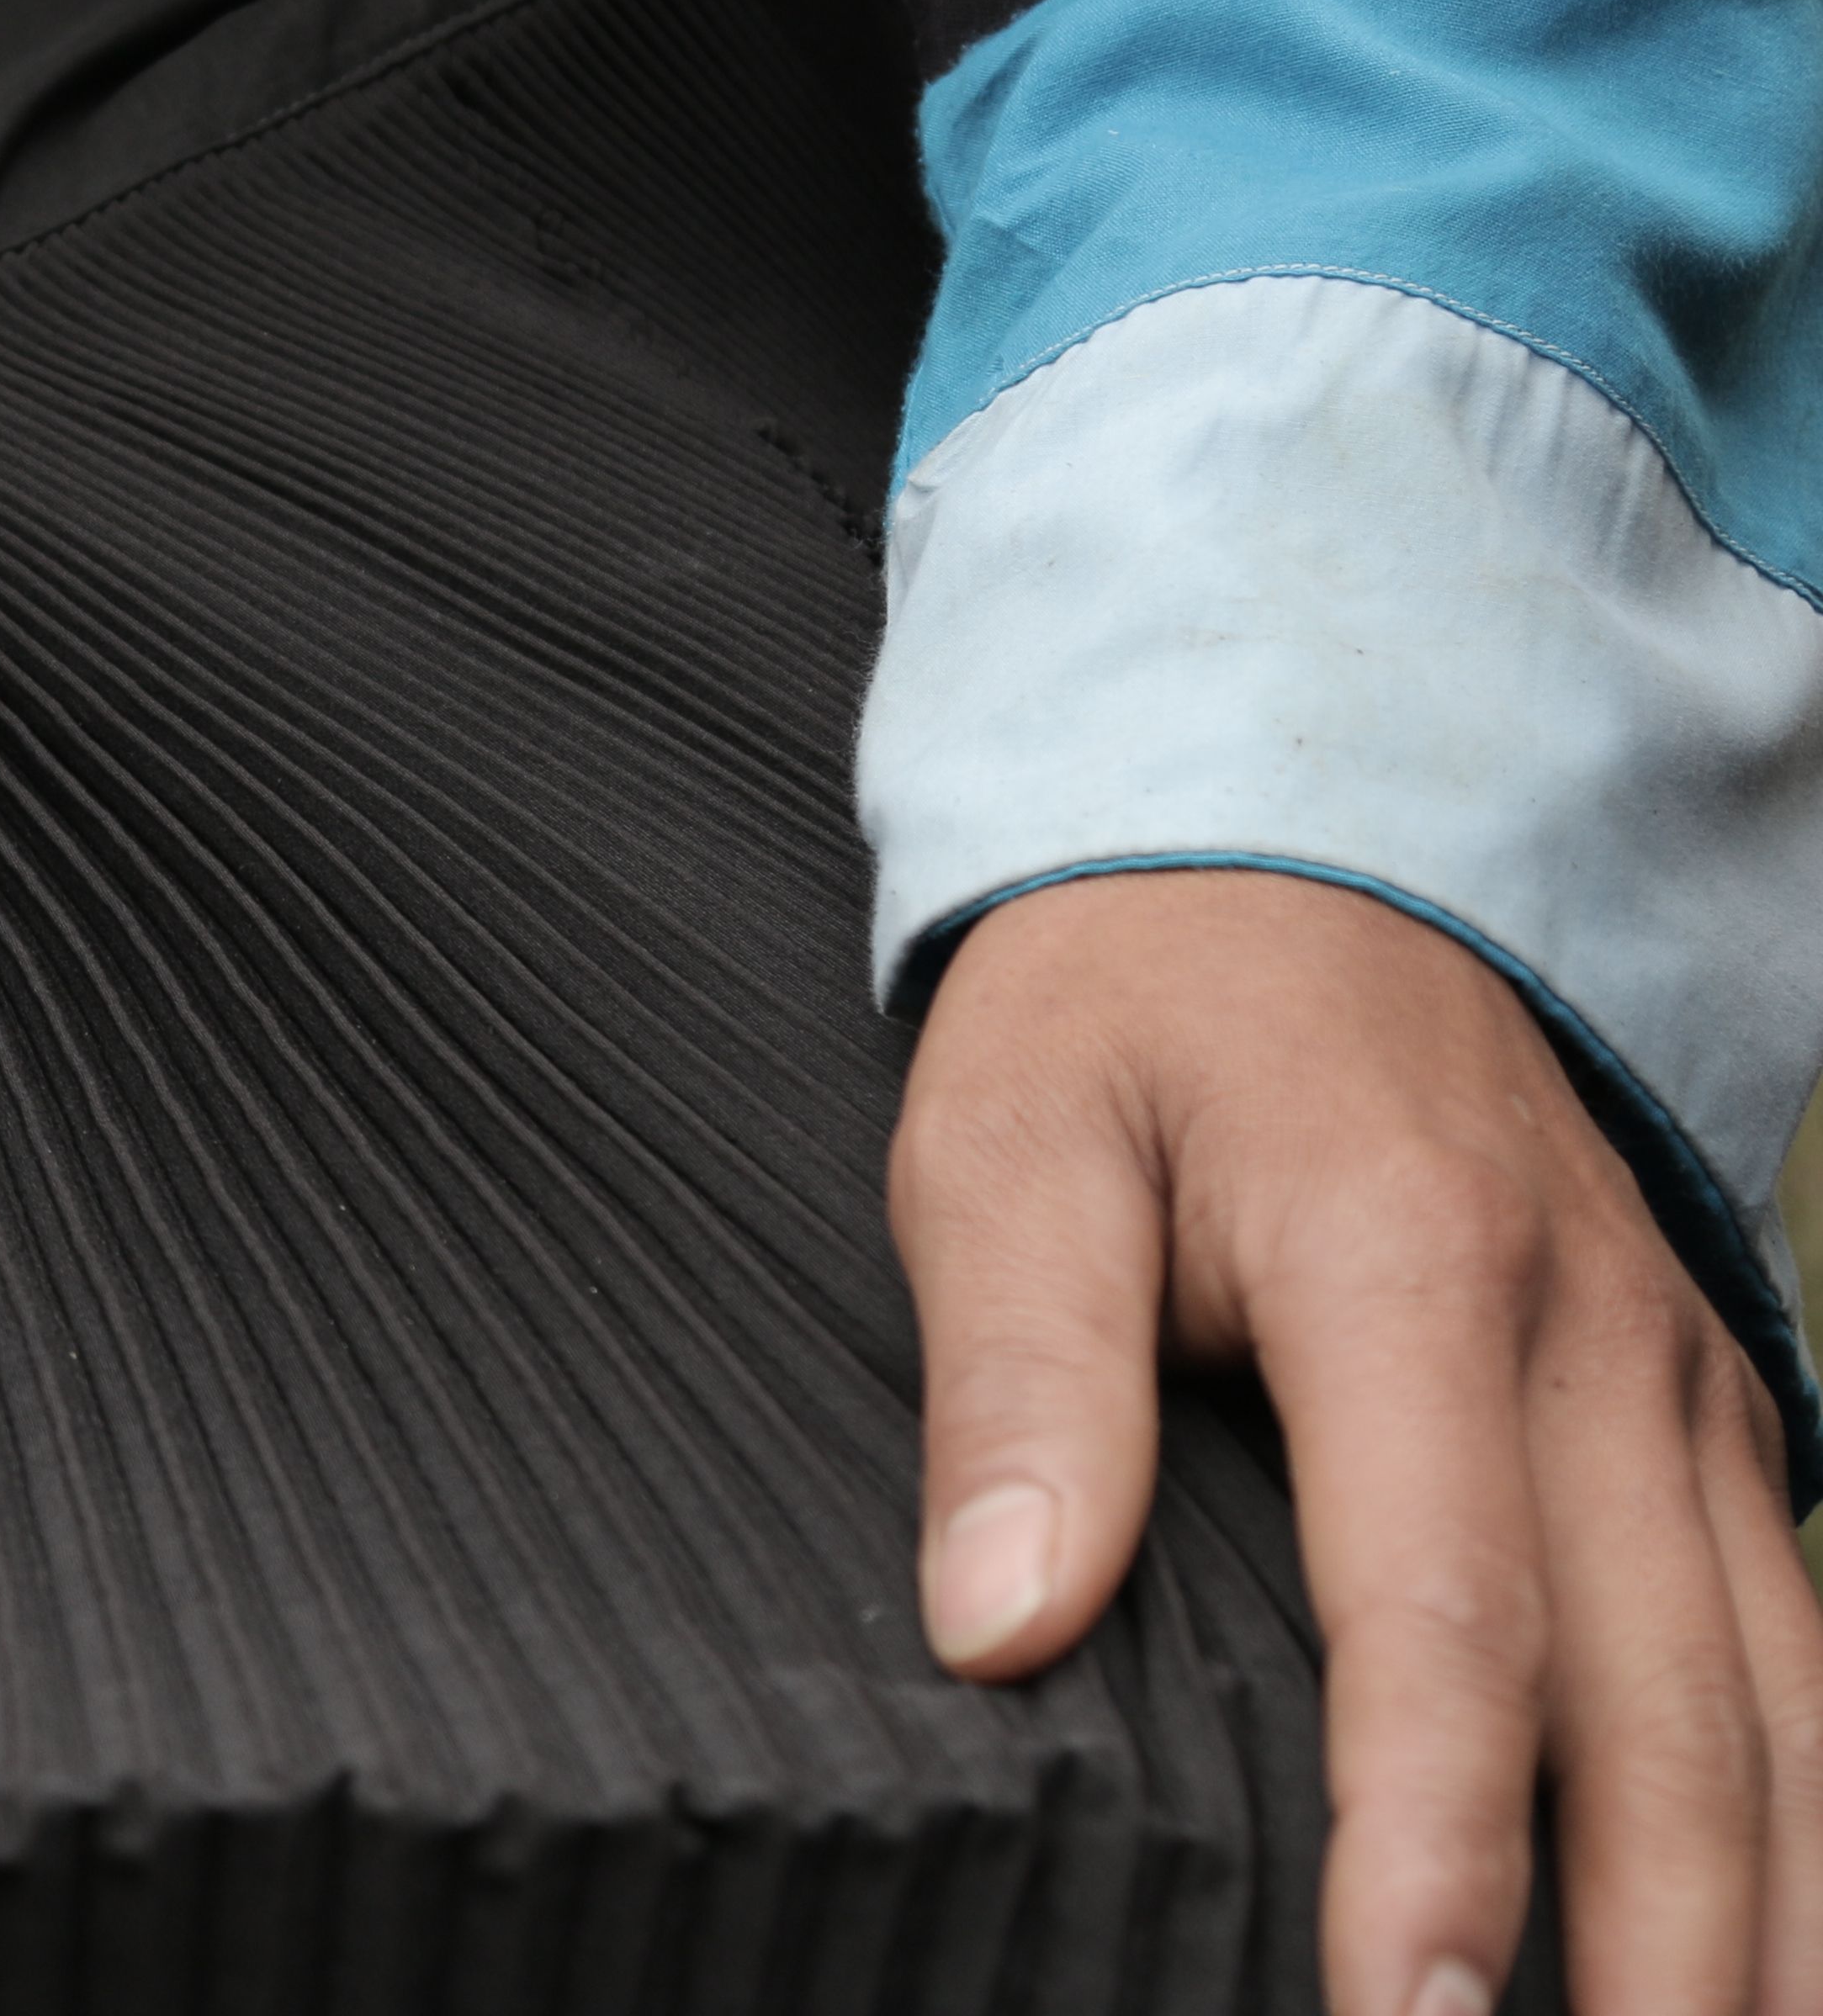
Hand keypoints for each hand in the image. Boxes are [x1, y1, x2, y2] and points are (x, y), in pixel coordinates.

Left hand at [890, 867, 1822, 2014]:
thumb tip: (997, 1622)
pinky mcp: (1714, 1418)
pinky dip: (1817, 1825)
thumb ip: (1015, 1376)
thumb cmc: (1126, 1005)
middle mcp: (1598, 1346)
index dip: (1432, 1844)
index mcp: (1411, 1267)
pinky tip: (1782, 1953)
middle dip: (1662, 1967)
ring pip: (1788, 1717)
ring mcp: (1684, 1388)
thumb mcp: (1005, 1136)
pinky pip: (1805, 1652)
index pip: (1446, 1620)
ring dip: (1780, 1928)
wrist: (1297, 834)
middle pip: (1669, 1719)